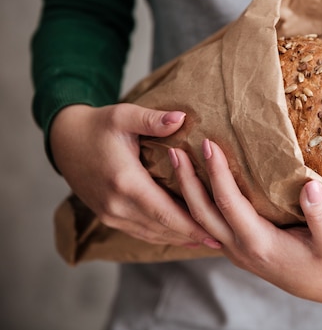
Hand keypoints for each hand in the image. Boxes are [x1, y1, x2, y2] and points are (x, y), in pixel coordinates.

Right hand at [50, 103, 212, 246]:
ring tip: (207, 240)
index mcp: (125, 182)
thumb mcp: (124, 115)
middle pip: (161, 228)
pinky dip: (162, 235)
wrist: (64, 141)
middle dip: (192, 235)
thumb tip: (182, 117)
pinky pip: (140, 232)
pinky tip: (181, 235)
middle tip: (220, 241)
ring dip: (179, 238)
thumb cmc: (98, 125)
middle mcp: (116, 205)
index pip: (165, 212)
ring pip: (151, 234)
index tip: (217, 231)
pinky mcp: (108, 217)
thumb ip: (153, 119)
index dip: (192, 224)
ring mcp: (110, 214)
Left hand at [169, 139, 321, 303]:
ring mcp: (237, 251)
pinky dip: (199, 204)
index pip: (229, 204)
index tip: (208, 145)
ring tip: (178, 163)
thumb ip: (321, 217)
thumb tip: (310, 185)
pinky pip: (210, 225)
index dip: (217, 173)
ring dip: (188, 192)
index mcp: (260, 244)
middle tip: (175, 150)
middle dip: (187, 181)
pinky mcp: (240, 248)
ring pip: (202, 221)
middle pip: (203, 213)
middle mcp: (241, 249)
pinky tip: (196, 186)